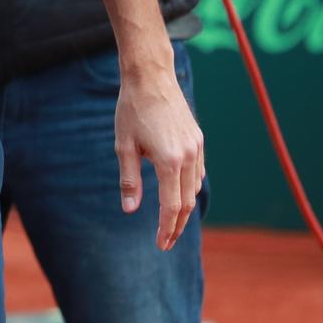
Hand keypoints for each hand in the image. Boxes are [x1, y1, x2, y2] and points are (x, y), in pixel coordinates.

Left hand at [113, 65, 204, 251]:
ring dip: (184, 208)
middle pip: (188, 201)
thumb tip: (130, 209)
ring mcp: (197, 148)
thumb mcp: (124, 147)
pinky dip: (189, 188)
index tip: (160, 244)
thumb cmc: (131, 110)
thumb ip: (129, 180)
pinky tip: (178, 194)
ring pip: (195, 188)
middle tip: (165, 242)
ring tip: (170, 222)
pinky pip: (197, 172)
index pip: (172, 206)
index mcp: (169, 160)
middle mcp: (189, 156)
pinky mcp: (199, 140)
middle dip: (177, 225)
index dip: (166, 228)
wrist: (151, 78)